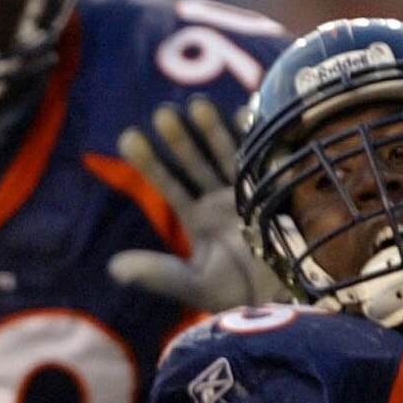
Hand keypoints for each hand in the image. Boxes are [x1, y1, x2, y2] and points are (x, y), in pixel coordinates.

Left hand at [106, 96, 282, 312]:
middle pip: (195, 162)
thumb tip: (113, 267)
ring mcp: (249, 193)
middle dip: (180, 138)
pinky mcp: (277, 190)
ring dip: (212, 130)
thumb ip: (157, 274)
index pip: (169, 184)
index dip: (149, 162)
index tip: (128, 136)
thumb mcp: (193, 285)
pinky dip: (256, 137)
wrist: (288, 299)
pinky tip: (244, 114)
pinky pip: (265, 158)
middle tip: (162, 113)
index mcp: (197, 219)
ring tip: (196, 104)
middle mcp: (220, 201)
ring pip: (226, 155)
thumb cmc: (238, 295)